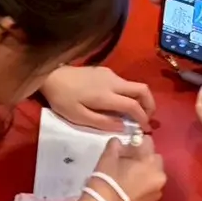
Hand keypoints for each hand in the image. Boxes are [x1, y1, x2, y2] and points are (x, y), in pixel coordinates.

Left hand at [41, 65, 155, 132]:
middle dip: (150, 105)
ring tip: (135, 114)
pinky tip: (121, 104)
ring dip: (140, 99)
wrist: (51, 75)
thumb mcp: (78, 116)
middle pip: (142, 89)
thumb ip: (102, 122)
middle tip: (147, 119)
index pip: (133, 105)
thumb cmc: (63, 98)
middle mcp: (113, 82)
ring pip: (135, 85)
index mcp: (106, 95)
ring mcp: (110, 74)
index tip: (145, 128)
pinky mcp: (106, 71)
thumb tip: (123, 126)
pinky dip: (130, 94)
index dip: (143, 117)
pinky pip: (125, 83)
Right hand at [91, 136, 165, 200]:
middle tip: (128, 163)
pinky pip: (150, 191)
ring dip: (145, 175)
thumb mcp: (108, 158)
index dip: (136, 143)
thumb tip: (119, 143)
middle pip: (154, 160)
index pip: (148, 142)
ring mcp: (157, 193)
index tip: (126, 148)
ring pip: (153, 177)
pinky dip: (143, 189)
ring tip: (128, 179)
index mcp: (151, 162)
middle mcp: (159, 176)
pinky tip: (129, 192)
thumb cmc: (107, 181)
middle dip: (144, 159)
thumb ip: (115, 145)